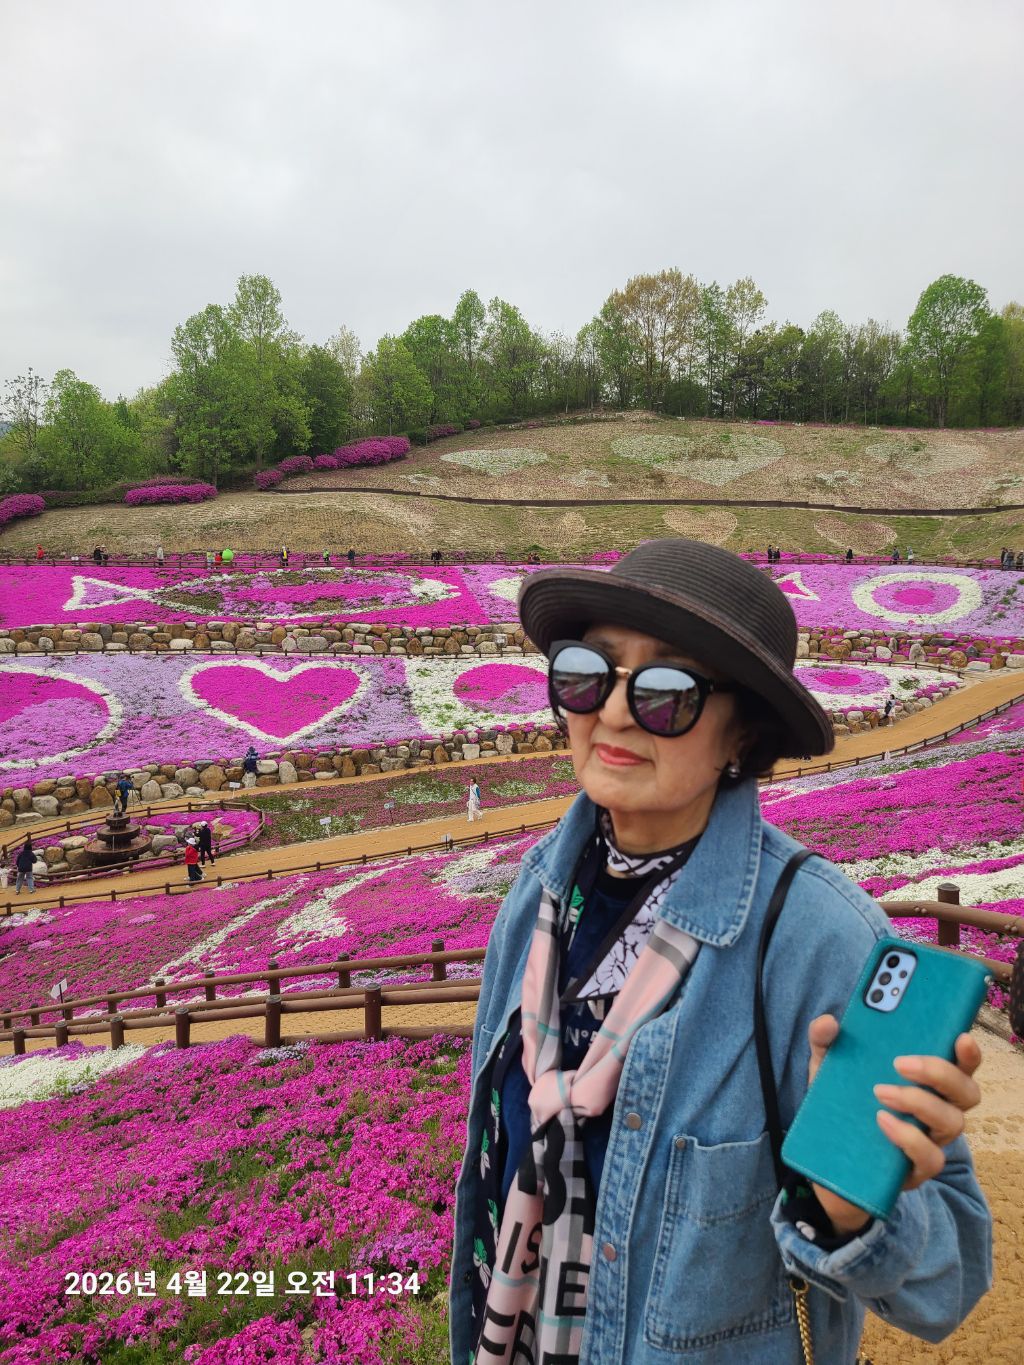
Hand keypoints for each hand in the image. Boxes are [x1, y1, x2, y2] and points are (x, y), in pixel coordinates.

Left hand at [804, 1014, 982, 1235]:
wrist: (825, 1157)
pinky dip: (909, 1138)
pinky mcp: (918, 1170)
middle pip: (966, 1092)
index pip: (962, 1065)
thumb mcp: (827, 1068)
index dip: (969, 1053)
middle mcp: (938, 1110)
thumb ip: (825, 1041)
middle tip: (900, 1063)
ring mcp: (932, 1141)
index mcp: (926, 1081)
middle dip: (939, 1072)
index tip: (959, 1037)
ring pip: (953, 1122)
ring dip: (919, 1102)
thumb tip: (828, 1023)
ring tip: (880, 1092)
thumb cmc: (840, 1103)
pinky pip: (931, 1158)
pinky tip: (882, 1122)